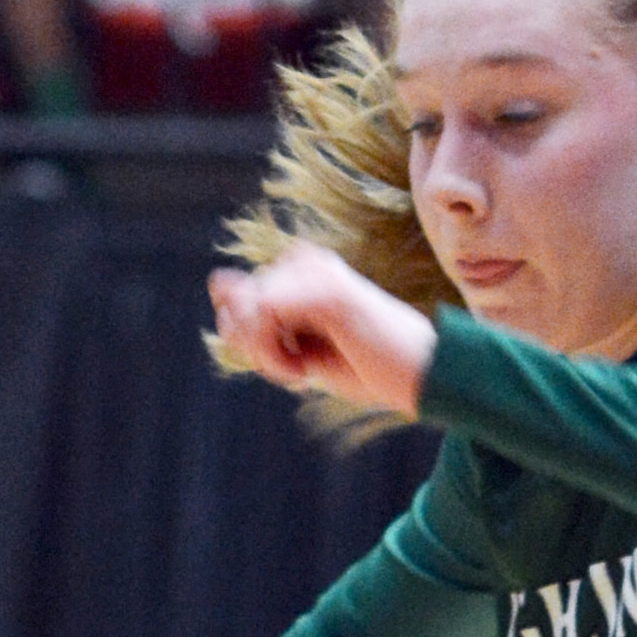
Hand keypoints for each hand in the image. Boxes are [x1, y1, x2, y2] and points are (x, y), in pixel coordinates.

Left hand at [208, 244, 436, 420]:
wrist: (420, 374)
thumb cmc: (363, 366)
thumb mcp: (291, 348)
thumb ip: (252, 318)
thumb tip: (216, 279)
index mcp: (304, 271)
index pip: (236, 298)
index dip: (246, 340)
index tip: (283, 362)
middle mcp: (310, 262)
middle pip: (237, 306)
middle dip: (255, 349)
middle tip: (293, 370)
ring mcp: (319, 271)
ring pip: (248, 311)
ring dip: (265, 355)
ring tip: (301, 370)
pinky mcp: (327, 290)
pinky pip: (263, 317)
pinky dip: (273, 356)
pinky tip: (304, 371)